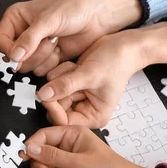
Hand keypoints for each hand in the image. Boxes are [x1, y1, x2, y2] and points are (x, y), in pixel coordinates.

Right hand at [0, 0, 141, 75]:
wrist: (98, 16)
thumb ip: (29, 39)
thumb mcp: (49, 20)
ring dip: (43, 59)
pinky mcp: (45, 58)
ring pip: (26, 67)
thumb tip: (13, 57)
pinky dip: (52, 64)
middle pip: (12, 57)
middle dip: (32, 54)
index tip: (21, 54)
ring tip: (56, 43)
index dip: (10, 50)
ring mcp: (33, 48)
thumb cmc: (74, 9)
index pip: (0, 41)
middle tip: (49, 41)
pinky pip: (40, 71)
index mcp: (15, 18)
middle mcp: (21, 33)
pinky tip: (61, 51)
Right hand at [23, 126, 166, 167]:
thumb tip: (28, 147)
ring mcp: (67, 164)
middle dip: (39, 166)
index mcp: (72, 135)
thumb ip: (51, 156)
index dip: (33, 146)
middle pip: (41, 153)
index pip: (44, 135)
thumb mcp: (78, 163)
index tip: (24, 158)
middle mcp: (67, 148)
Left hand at [37, 22, 166, 127]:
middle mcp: (84, 110)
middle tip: (70, 73)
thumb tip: (43, 95)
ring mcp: (77, 98)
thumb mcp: (89, 74)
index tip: (45, 93)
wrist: (123, 46)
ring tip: (77, 68)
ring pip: (53, 93)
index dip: (53, 109)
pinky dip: (61, 72)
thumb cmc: (116, 62)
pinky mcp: (71, 86)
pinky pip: (54, 82)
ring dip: (61, 77)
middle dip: (59, 89)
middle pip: (56, 108)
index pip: (64, 121)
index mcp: (93, 116)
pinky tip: (76, 65)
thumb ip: (65, 85)